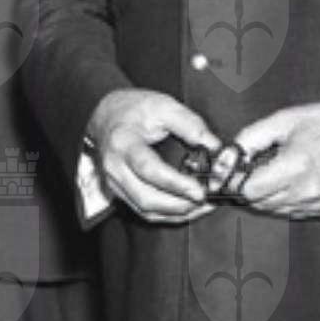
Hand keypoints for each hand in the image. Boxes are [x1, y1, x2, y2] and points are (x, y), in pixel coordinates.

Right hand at [87, 89, 222, 223]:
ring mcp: (115, 184)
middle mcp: (115, 168)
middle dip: (181, 205)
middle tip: (207, 199)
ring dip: (178, 213)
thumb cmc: (132, 110)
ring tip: (203, 205)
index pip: (149, 169)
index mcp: (124, 143)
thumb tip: (213, 146)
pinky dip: (169, 215)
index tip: (200, 190)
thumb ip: (190, 124)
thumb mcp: (163, 105)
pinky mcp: (120, 193)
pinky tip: (188, 208)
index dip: (176, 183)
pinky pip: (145, 212)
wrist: (106, 117)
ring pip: (147, 211)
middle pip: (147, 199)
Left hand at [228, 100, 319, 217]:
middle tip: (253, 166)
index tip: (235, 169)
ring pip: (273, 210)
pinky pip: (291, 212)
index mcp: (295, 167)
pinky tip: (289, 180)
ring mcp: (316, 203)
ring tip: (274, 171)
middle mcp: (306, 191)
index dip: (237, 179)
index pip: (249, 190)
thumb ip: (250, 138)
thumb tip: (228, 156)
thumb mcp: (283, 120)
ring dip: (265, 194)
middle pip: (258, 203)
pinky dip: (282, 200)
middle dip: (249, 186)